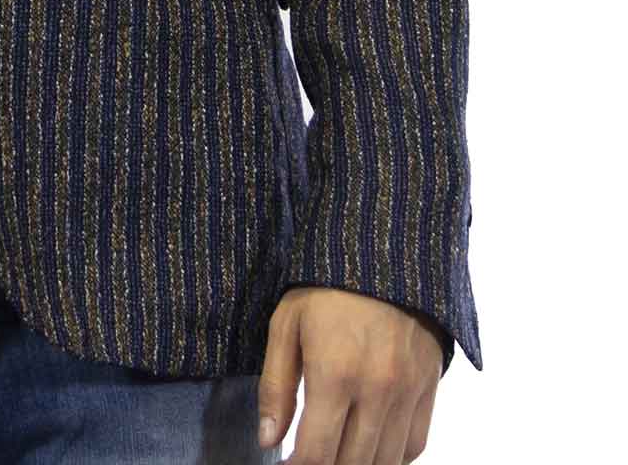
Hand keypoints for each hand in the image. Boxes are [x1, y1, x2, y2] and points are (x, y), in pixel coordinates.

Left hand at [257, 287, 444, 463]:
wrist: (384, 252)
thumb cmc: (327, 286)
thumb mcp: (287, 323)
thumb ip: (275, 385)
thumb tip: (268, 439)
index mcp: (335, 374)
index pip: (316, 456)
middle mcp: (376, 390)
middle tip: (310, 454)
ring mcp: (407, 391)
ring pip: (385, 462)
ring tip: (336, 451)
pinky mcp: (429, 385)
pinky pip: (414, 444)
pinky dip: (392, 456)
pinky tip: (370, 445)